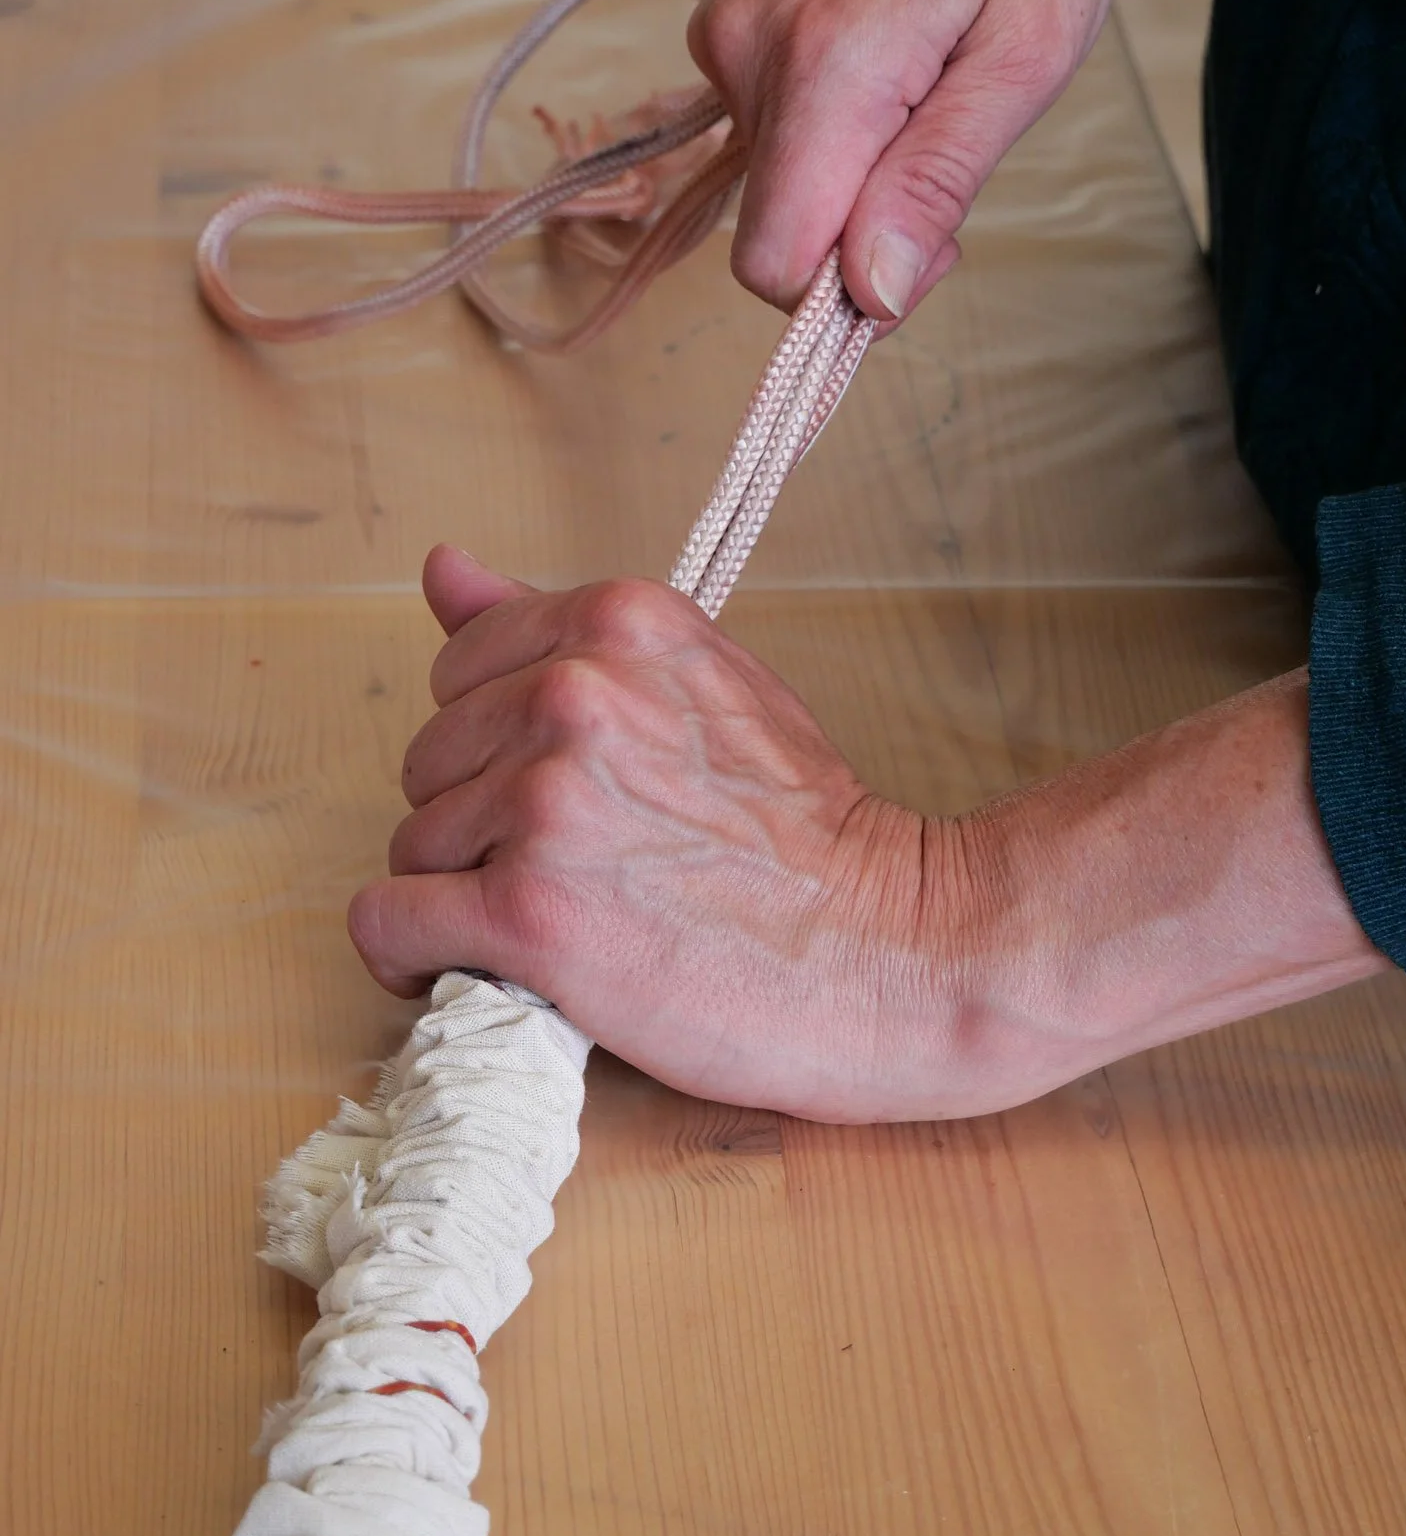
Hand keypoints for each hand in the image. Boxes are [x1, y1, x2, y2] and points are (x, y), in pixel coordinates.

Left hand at [347, 546, 1024, 1121]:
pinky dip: (418, 957)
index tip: (569, 794)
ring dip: (465, 893)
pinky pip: (389, 924)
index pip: (459, 670)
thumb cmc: (802, 830)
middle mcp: (571, 693)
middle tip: (585, 866)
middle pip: (428, 761)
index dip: (502, 745)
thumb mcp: (697, 683)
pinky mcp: (525, 912)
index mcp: (614, 621)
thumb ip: (557, 627)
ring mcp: (544, 803)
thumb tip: (443, 568)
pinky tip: (488, 967)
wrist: (886, 949)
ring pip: (410, 844)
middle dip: (482, 819)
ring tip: (567, 919)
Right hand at [687, 0, 1261, 319]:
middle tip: (948, 159)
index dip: (850, 291)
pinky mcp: (731, 19)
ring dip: (850, 180)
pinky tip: (890, 69)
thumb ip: (937, 183)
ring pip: (774, 186)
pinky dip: (830, 134)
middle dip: (858, 237)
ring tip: (927, 93)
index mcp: (824, 65)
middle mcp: (751, 48)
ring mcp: (731, 30)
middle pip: (775, 233)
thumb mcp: (1026, 62)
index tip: (930, 247)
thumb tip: (871, 293)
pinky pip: (768, 133)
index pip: (773, 263)